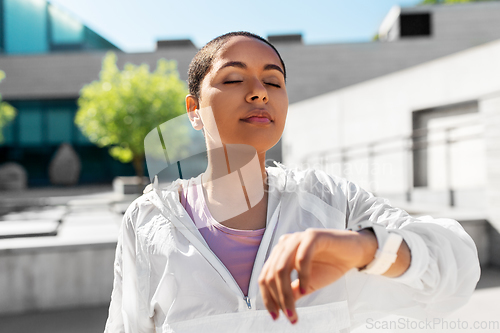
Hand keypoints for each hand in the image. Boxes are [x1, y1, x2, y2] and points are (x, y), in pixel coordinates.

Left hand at [258, 228, 377, 323]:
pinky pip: (301, 258)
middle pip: (271, 274)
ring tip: (293, 309)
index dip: (267, 298)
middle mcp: (285, 244)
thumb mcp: (308, 284)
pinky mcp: (313, 236)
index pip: (265, 276)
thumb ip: (293, 291)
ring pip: (281, 268)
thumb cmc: (330, 266)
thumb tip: (279, 307)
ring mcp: (297, 238)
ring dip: (286, 293)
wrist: (354, 252)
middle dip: (278, 298)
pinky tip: (307, 289)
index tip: (276, 316)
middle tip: (288, 315)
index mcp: (280, 254)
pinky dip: (302, 276)